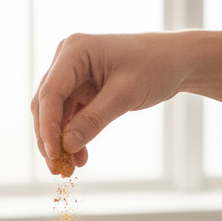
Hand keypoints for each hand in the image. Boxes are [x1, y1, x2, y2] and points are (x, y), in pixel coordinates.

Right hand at [31, 32, 189, 173]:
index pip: (50, 92)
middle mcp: (67, 59)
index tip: (53, 154)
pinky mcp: (82, 88)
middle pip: (46, 104)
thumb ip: (94, 120)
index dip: (47, 126)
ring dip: (61, 141)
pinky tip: (80, 157)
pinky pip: (71, 116)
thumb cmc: (154, 67)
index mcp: (74, 50)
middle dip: (50, 137)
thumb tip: (67, 145)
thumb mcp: (124, 95)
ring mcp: (74, 74)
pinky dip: (74, 136)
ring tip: (69, 169)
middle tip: (57, 168)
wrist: (175, 61)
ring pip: (56, 114)